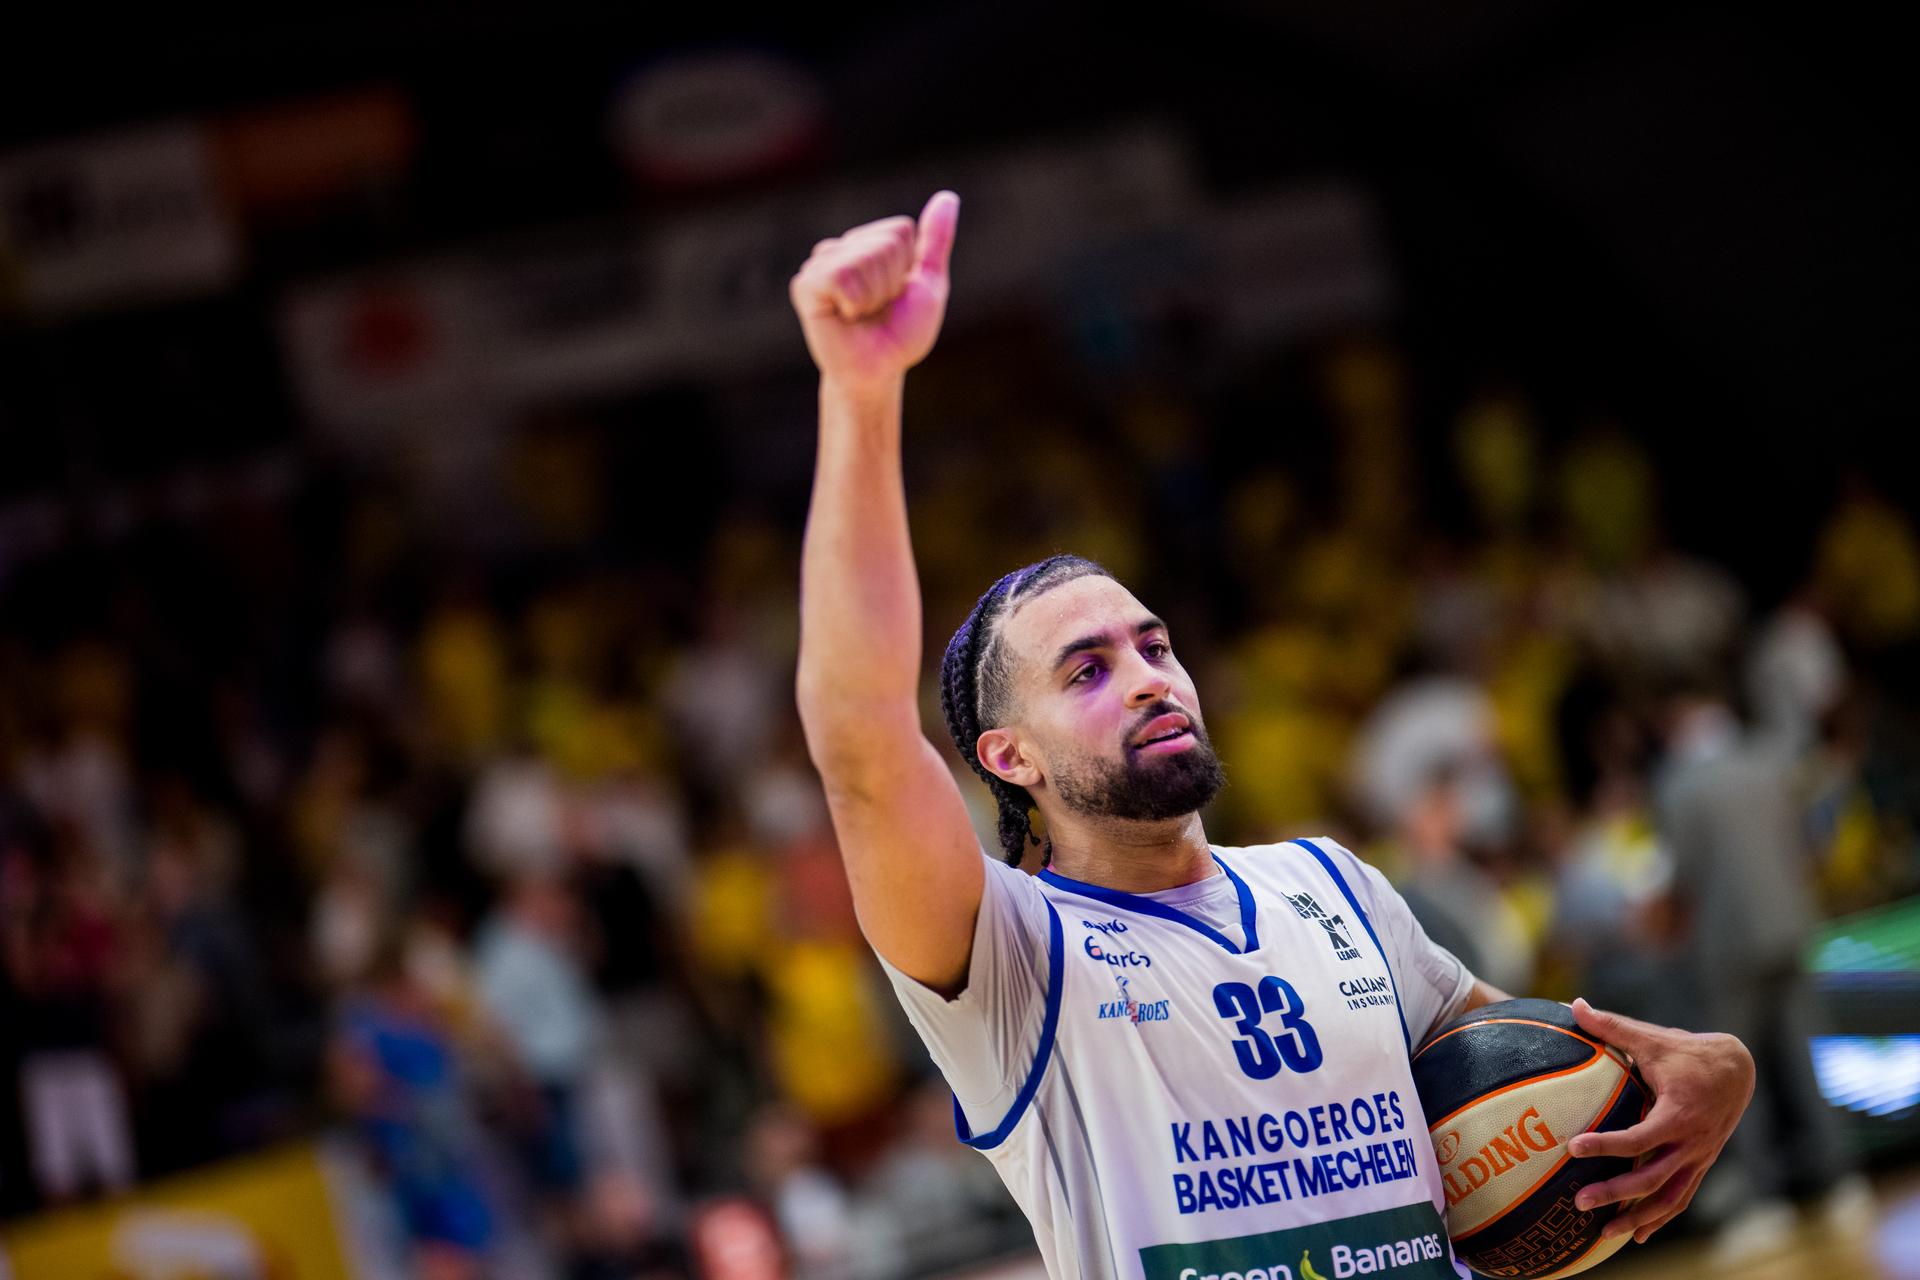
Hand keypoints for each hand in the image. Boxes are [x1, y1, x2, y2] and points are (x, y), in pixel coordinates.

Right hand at [789, 191, 958, 391]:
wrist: (877, 372)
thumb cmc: (900, 334)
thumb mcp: (929, 285)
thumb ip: (936, 242)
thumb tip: (948, 197)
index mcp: (870, 242)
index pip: (900, 231)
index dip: (907, 269)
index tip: (896, 295)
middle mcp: (842, 247)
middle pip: (884, 244)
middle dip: (891, 284)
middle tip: (877, 310)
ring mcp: (821, 264)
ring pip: (863, 259)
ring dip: (874, 297)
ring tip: (862, 314)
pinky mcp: (806, 285)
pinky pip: (839, 276)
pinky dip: (854, 303)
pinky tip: (844, 316)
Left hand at [1565, 997, 1754, 1244]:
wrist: (1737, 1070)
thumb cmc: (1686, 1052)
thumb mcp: (1651, 1038)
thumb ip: (1611, 1026)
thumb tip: (1572, 1004)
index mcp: (1679, 1114)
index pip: (1639, 1138)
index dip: (1607, 1145)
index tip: (1574, 1148)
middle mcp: (1692, 1143)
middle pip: (1652, 1179)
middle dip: (1616, 1194)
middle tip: (1579, 1202)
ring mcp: (1698, 1158)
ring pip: (1669, 1198)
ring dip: (1637, 1218)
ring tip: (1603, 1233)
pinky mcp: (1700, 1165)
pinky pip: (1680, 1198)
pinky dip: (1660, 1218)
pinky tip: (1637, 1236)